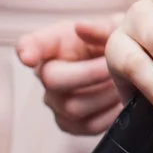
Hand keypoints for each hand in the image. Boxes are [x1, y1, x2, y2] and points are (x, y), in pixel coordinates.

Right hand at [17, 19, 123, 135]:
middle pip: (52, 80)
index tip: (28, 57)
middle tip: (116, 66)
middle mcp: (44, 75)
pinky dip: (111, 112)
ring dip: (105, 94)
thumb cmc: (111, 43)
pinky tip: (122, 99)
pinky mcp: (71, 125)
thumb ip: (99, 29)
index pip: (29, 45)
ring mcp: (55, 103)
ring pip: (74, 107)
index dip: (27, 51)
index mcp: (50, 44)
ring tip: (125, 81)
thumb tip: (80, 27)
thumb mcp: (109, 29)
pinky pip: (89, 125)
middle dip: (90, 73)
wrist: (125, 66)